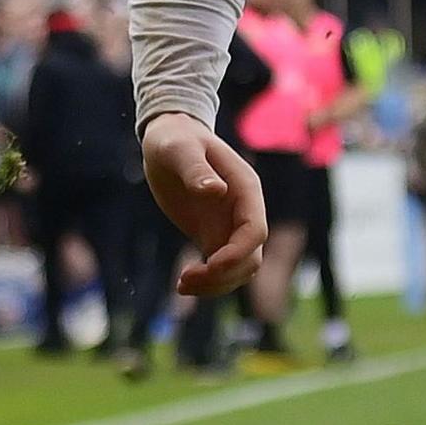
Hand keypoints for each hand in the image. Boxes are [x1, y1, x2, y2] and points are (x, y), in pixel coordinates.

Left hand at [141, 112, 265, 295]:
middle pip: (250, 258)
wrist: (170, 139)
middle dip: (223, 275)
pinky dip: (207, 282)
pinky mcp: (213, 235)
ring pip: (238, 269)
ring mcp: (230, 226)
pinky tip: (182, 284)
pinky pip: (220, 268)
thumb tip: (216, 190)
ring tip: (182, 285)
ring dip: (216, 284)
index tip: (210, 265)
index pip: (255, 231)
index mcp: (245, 189)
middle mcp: (244, 211)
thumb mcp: (181, 150)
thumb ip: (197, 169)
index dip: (238, 253)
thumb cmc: (176, 139)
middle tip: (186, 280)